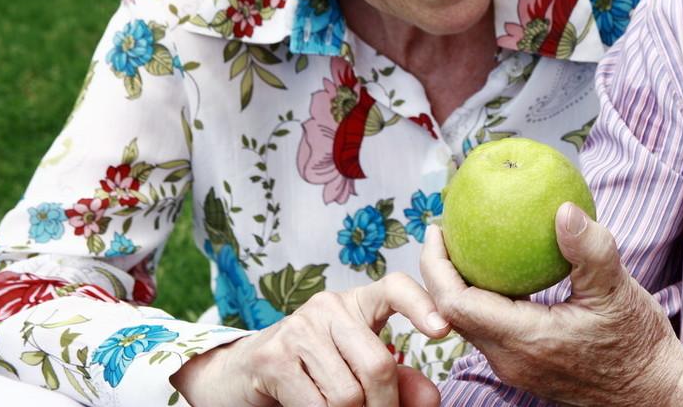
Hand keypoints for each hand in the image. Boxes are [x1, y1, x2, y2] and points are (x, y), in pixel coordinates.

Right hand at [170, 272, 448, 406]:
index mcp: (356, 303)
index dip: (422, 305)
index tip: (443, 330)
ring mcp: (298, 330)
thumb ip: (397, 380)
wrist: (239, 377)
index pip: (395, 287)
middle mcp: (328, 307)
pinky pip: (317, 406)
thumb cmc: (311, 373)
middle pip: (378, 365)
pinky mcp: (273, 359)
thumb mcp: (355, 369)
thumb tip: (432, 398)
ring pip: (348, 395)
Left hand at [421, 203, 682, 405]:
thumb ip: (589, 250)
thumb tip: (563, 209)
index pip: (457, 305)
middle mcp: (511, 360)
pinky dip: (484, 298)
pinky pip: (490, 329)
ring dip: (459, 285)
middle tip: (447, 229)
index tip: (440, 228)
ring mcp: (517, 367)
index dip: (438, 266)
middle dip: (440, 272)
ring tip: (467, 244)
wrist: (653, 392)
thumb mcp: (619, 290)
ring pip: (470, 324)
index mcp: (526, 341)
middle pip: (452, 315)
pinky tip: (501, 271)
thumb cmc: (639, 344)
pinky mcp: (526, 366)